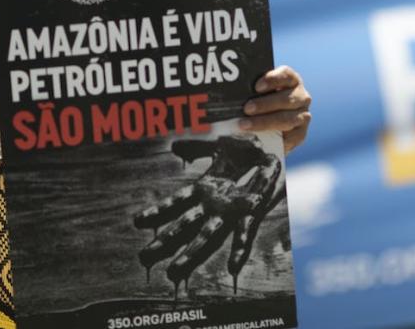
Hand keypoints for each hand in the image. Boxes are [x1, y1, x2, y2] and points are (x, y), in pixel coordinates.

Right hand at [135, 136, 284, 291]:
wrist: (276, 153)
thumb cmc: (247, 152)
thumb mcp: (219, 145)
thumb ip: (198, 147)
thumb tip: (173, 146)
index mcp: (206, 189)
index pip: (178, 202)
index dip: (159, 211)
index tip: (138, 221)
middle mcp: (214, 204)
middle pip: (185, 224)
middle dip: (166, 240)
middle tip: (144, 255)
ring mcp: (231, 211)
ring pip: (207, 235)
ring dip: (191, 253)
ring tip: (175, 270)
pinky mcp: (251, 212)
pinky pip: (244, 232)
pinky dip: (238, 249)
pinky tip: (232, 267)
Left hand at [240, 65, 310, 153]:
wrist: (271, 125)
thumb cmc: (260, 101)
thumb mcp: (258, 93)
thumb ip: (250, 90)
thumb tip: (227, 91)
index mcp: (292, 80)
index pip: (286, 75)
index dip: (273, 79)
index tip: (257, 86)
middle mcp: (301, 97)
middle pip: (287, 99)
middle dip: (265, 104)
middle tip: (246, 108)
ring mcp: (303, 116)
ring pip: (287, 119)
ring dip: (265, 122)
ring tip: (245, 125)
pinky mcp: (300, 134)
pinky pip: (289, 138)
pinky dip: (273, 138)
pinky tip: (259, 138)